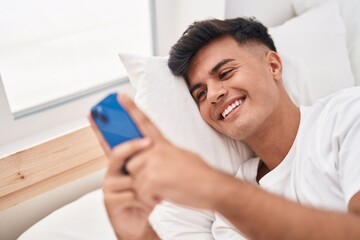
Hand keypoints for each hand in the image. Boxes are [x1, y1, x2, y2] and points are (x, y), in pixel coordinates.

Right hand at [88, 110, 156, 239]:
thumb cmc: (147, 195)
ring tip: (155, 190)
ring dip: (145, 183)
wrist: (141, 220)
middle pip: (118, 151)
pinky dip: (144, 197)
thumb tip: (150, 138)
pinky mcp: (110, 200)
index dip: (112, 121)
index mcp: (123, 162)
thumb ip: (147, 157)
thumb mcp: (151, 174)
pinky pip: (129, 192)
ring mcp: (109, 185)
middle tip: (148, 144)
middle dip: (133, 147)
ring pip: (127, 174)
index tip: (111, 102)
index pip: (114, 138)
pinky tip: (149, 202)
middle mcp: (113, 170)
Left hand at [119, 94, 220, 209]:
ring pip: (134, 179)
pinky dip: (151, 199)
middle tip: (161, 180)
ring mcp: (153, 163)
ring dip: (147, 189)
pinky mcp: (151, 179)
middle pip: (131, 162)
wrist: (212, 187)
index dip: (131, 108)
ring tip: (166, 187)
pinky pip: (140, 193)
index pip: (144, 122)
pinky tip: (165, 194)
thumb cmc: (199, 175)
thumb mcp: (181, 156)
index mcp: (163, 143)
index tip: (119, 96)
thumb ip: (162, 153)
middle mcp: (156, 150)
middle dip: (141, 176)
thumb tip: (151, 157)